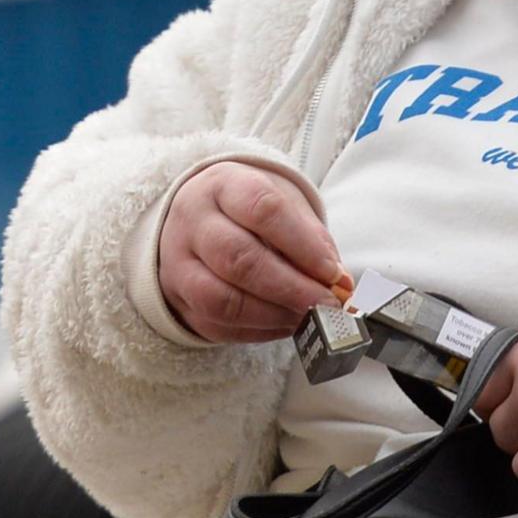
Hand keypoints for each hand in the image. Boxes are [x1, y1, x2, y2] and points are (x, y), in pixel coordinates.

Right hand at [155, 162, 345, 342]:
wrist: (197, 219)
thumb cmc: (250, 212)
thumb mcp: (283, 203)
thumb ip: (312, 238)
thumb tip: (338, 280)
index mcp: (223, 186)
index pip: (262, 210)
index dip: (303, 245)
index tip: (332, 272)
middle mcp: (193, 222)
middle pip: (238, 258)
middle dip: (291, 287)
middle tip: (326, 303)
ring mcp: (179, 264)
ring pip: (221, 299)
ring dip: (274, 315)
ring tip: (308, 317)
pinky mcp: (179, 300)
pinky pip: (217, 325)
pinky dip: (259, 331)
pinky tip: (286, 325)